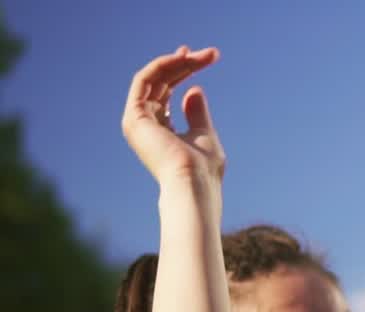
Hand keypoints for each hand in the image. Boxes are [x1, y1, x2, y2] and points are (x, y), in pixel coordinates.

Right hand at [121, 46, 225, 187]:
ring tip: (201, 55)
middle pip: (161, 83)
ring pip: (153, 78)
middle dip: (184, 64)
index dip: (181, 72)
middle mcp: (144, 124)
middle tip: (209, 54)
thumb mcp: (204, 135)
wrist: (193, 183)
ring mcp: (137, 120)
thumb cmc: (203, 169)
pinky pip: (145, 79)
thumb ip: (196, 113)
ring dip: (177, 62)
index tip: (202, 58)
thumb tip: (194, 88)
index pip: (165, 93)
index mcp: (158, 130)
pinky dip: (162, 65)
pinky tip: (182, 58)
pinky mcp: (134, 116)